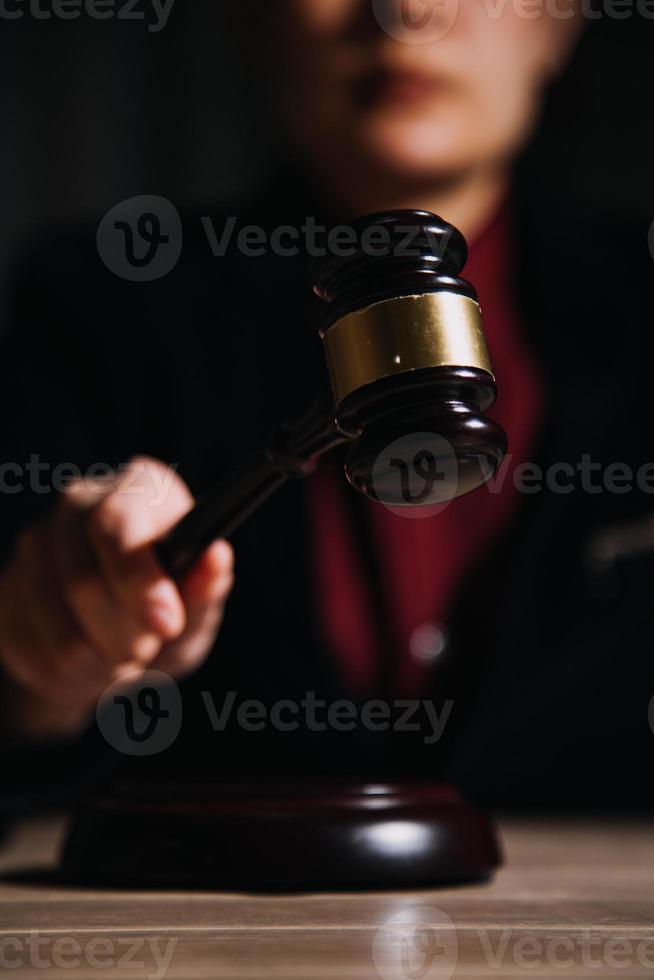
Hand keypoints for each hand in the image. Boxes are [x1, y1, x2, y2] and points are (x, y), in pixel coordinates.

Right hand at [0, 457, 233, 738]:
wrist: (121, 638)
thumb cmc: (172, 607)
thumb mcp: (201, 605)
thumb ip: (207, 586)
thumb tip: (216, 555)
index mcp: (139, 487)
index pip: (117, 522)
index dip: (138, 579)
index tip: (166, 624)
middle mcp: (80, 502)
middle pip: (82, 580)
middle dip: (123, 635)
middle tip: (147, 650)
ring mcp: (36, 544)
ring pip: (56, 628)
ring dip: (98, 664)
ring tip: (124, 659)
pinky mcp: (7, 590)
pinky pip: (30, 650)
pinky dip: (69, 677)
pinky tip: (91, 663)